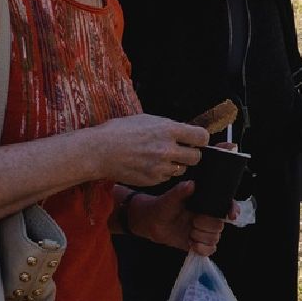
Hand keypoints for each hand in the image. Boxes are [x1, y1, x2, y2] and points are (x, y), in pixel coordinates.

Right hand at [91, 114, 206, 187]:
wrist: (99, 151)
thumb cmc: (120, 131)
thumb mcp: (147, 120)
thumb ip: (169, 127)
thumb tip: (185, 133)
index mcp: (168, 130)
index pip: (202, 137)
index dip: (200, 139)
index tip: (195, 140)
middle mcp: (167, 149)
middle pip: (197, 157)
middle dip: (191, 154)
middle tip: (181, 151)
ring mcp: (161, 167)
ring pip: (182, 169)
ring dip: (176, 165)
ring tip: (160, 158)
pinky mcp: (153, 180)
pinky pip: (167, 177)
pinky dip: (162, 173)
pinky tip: (149, 165)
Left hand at [120, 183, 225, 255]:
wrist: (151, 222)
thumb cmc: (162, 205)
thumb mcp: (170, 197)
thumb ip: (180, 191)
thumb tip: (191, 184)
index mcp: (205, 203)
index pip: (226, 205)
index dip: (232, 210)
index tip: (231, 215)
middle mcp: (207, 216)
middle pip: (220, 225)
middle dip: (207, 226)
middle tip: (194, 222)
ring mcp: (203, 230)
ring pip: (215, 237)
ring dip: (202, 237)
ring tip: (189, 233)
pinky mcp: (198, 243)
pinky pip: (210, 249)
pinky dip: (202, 249)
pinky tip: (191, 244)